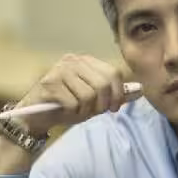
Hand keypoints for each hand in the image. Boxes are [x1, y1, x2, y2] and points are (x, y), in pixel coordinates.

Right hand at [13, 54, 130, 134]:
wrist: (36, 117)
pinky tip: (64, 111)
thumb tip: (141, 90)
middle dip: (102, 104)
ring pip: (88, 95)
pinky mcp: (49, 83)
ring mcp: (59, 70)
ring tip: (75, 111)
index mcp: (86, 61)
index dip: (118, 94)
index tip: (113, 108)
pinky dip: (72, 113)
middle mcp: (72, 61)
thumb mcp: (95, 101)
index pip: (113, 73)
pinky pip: (73, 103)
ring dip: (84, 110)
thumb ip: (116, 94)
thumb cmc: (66, 107)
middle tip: (92, 112)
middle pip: (102, 84)